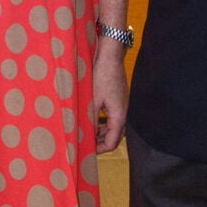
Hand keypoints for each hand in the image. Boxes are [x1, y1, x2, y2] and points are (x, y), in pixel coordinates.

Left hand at [92, 37, 129, 152]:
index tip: (86, 151)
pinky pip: (112, 117)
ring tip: (87, 134)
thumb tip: (83, 135)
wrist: (110, 56)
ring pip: (113, 127)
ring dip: (101, 133)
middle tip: (86, 145)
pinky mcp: (118, 99)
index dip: (99, 150)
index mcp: (119, 117)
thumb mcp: (92, 100)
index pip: (112, 143)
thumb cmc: (102, 76)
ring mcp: (122, 106)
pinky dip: (103, 122)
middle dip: (100, 143)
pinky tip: (91, 119)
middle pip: (115, 137)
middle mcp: (123, 113)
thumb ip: (89, 120)